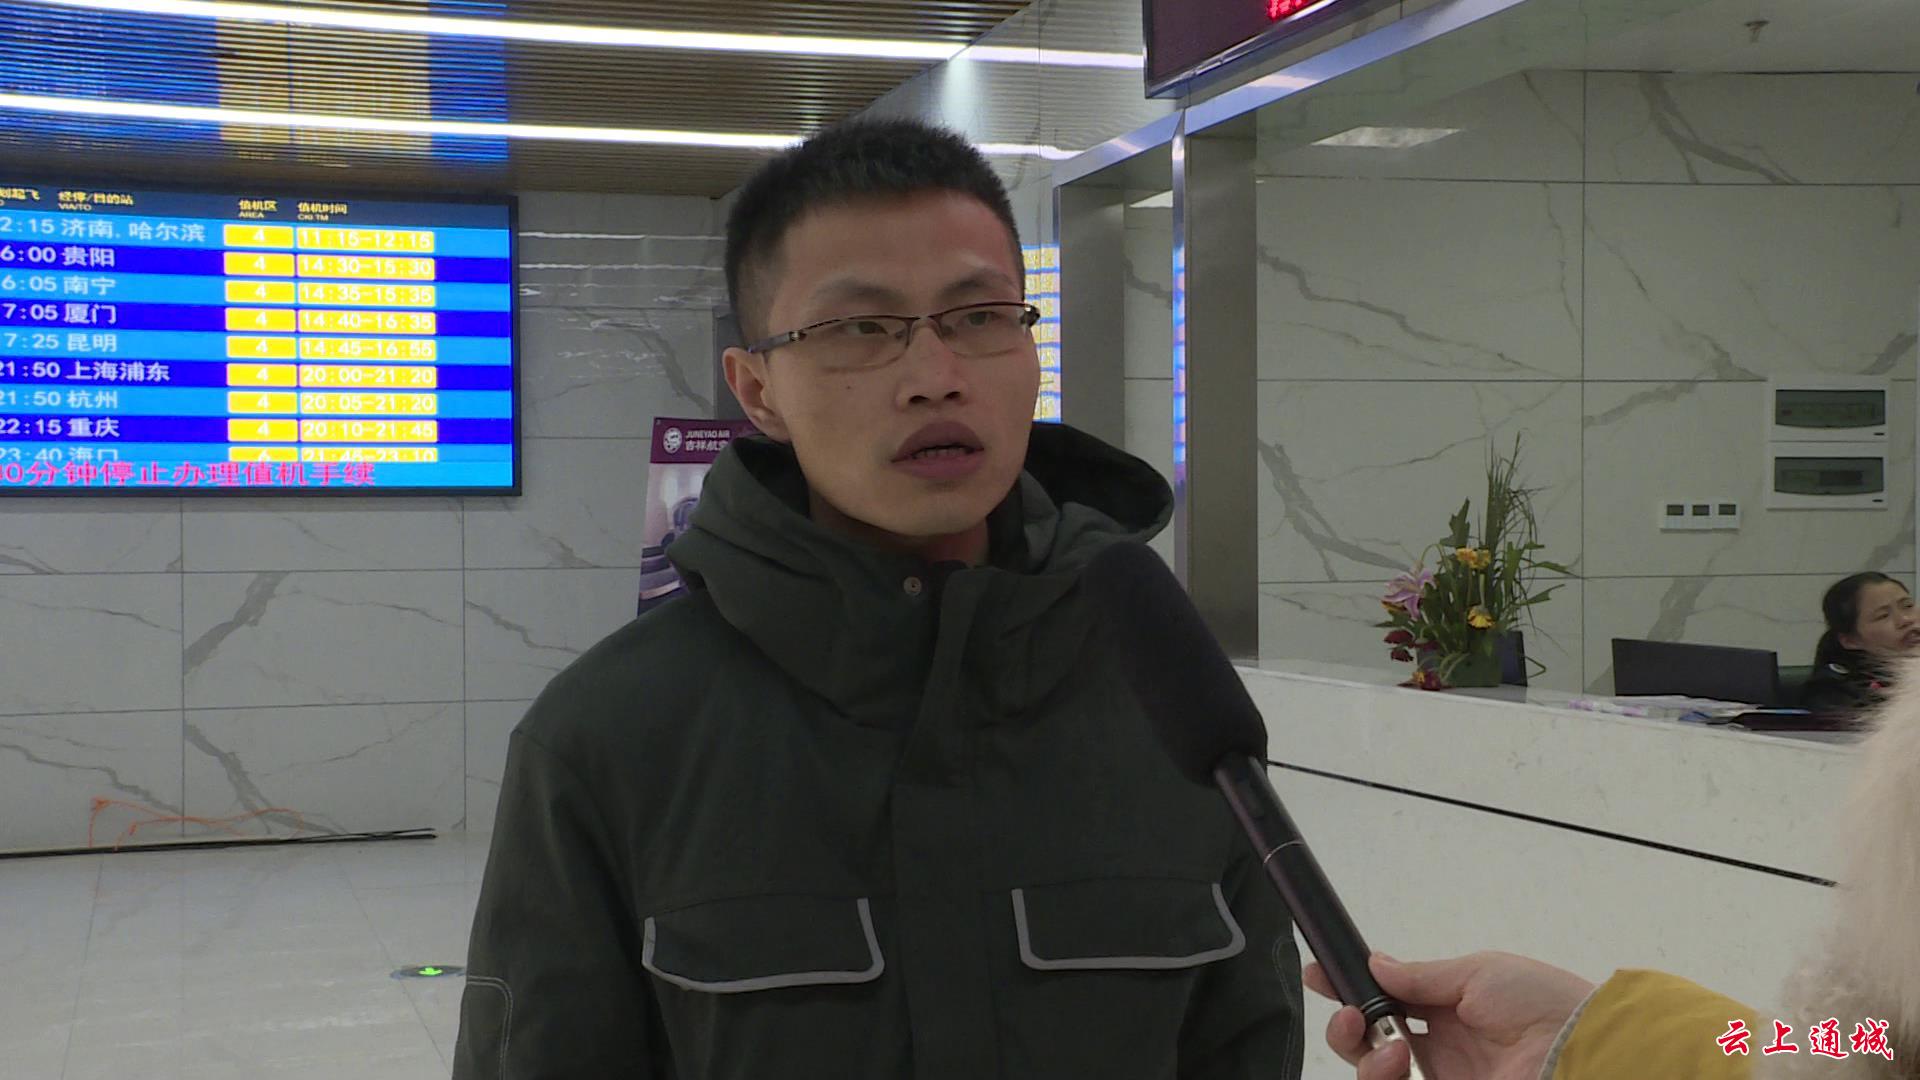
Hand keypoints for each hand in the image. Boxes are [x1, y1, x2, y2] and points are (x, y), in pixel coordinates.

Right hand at [1305, 952, 1595, 1079]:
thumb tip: (1377, 964)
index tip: (1318, 976)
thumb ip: (1421, 975)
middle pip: (1370, 1045)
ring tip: (1390, 1052)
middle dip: (1345, 1029)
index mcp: (1449, 1010)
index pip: (1387, 1002)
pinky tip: (1397, 1067)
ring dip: (1366, 1059)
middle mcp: (1441, 1050)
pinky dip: (1381, 1079)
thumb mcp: (1479, 972)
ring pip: (1375, 1076)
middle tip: (1349, 1018)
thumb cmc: (1544, 1005)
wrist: (1582, 1052)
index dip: (1350, 991)